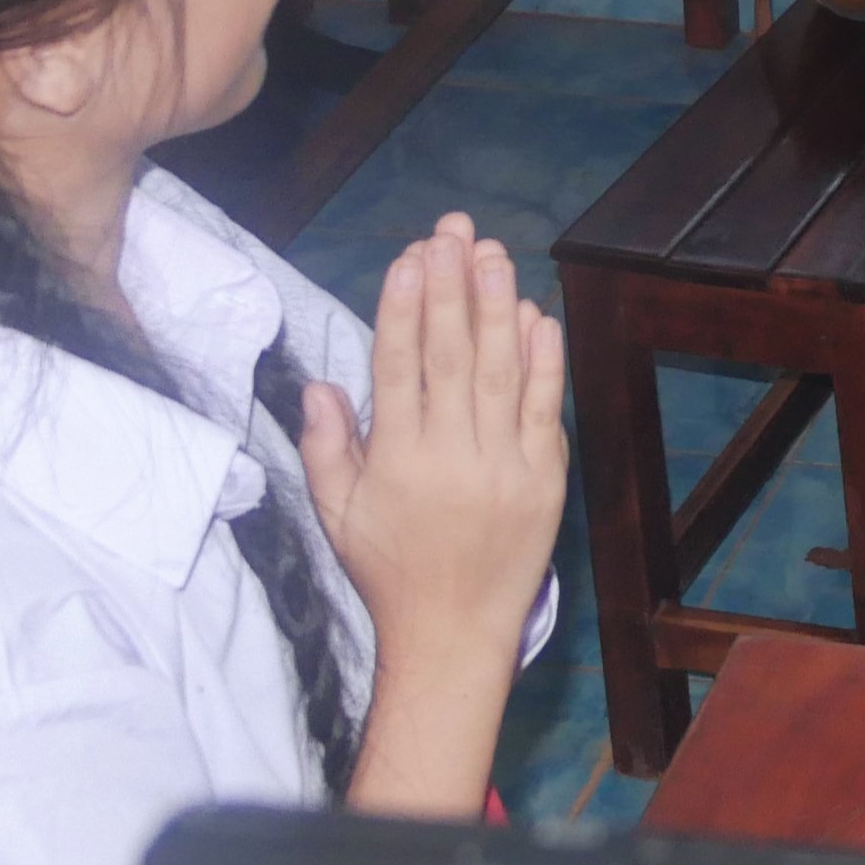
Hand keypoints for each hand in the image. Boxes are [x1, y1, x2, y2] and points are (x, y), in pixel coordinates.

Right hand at [298, 219, 566, 691]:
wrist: (453, 632)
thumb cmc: (390, 569)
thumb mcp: (337, 516)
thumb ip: (326, 448)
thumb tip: (320, 384)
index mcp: (396, 463)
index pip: (398, 369)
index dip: (403, 309)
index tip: (407, 258)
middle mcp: (451, 458)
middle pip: (451, 356)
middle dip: (450, 287)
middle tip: (450, 232)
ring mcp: (504, 466)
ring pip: (500, 372)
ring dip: (497, 306)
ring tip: (491, 253)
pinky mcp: (545, 477)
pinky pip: (544, 408)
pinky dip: (543, 360)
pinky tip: (537, 315)